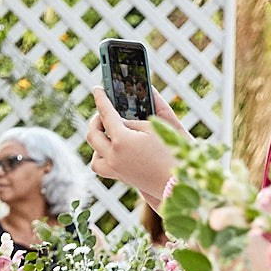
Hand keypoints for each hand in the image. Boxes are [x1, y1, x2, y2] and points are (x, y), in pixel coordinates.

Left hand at [85, 87, 180, 202]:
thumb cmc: (171, 151)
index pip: (106, 114)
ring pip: (93, 152)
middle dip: (96, 120)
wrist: (178, 181)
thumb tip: (119, 119)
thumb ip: (133, 121)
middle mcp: (112, 156)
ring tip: (109, 133)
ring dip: (97, 140)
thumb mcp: (155, 128)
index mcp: (121, 140)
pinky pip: (100, 165)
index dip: (101, 99)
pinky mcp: (119, 177)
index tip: (97, 89)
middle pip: (92, 134)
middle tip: (104, 112)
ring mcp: (113, 168)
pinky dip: (101, 156)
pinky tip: (112, 150)